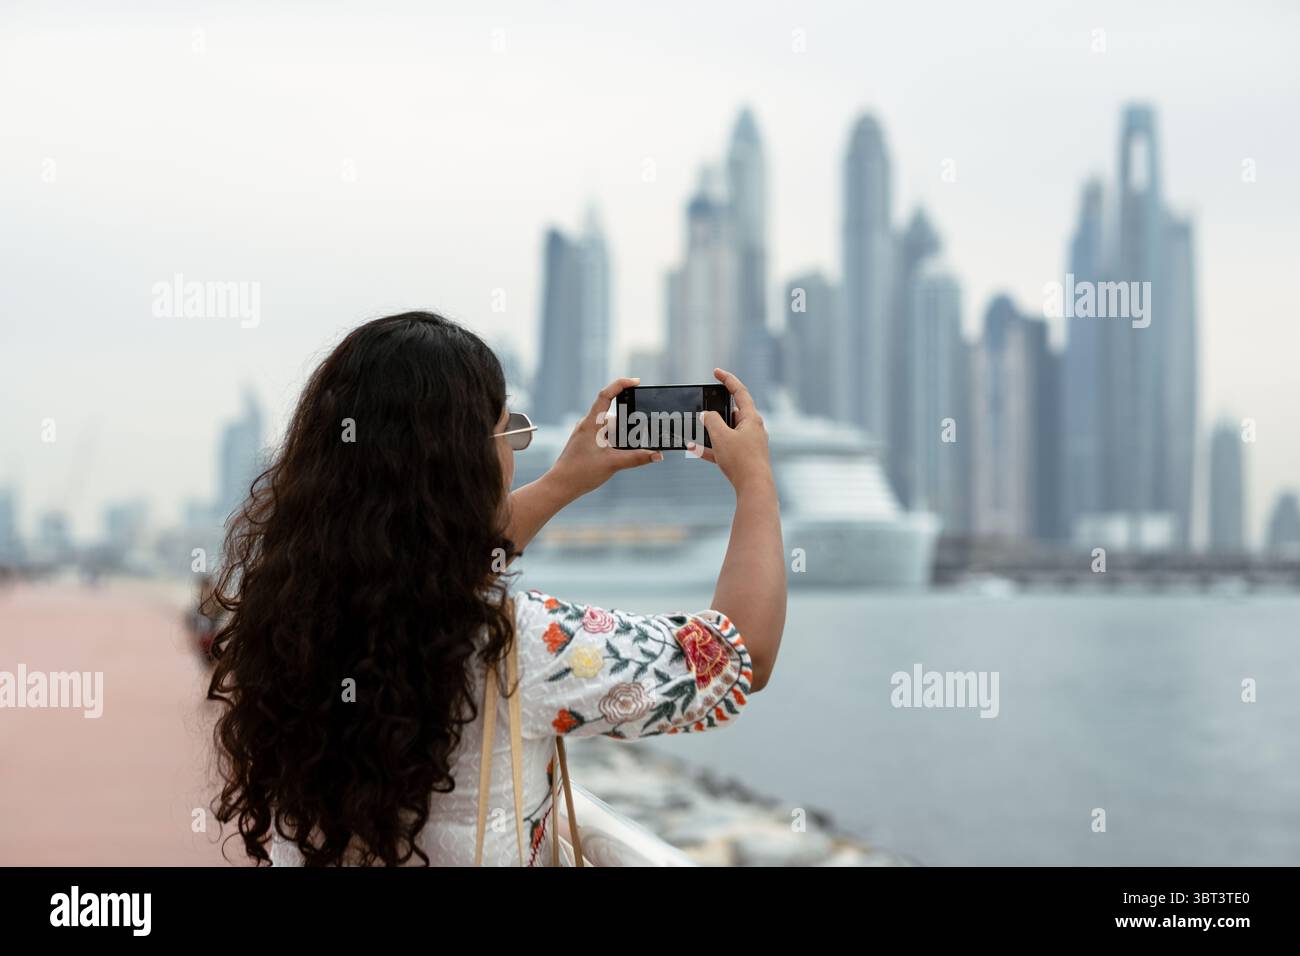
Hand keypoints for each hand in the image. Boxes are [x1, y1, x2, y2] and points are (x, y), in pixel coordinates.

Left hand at [546, 376, 662, 500]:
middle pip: (613, 415)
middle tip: (639, 435)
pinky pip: (605, 436)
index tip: (637, 382)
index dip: (621, 384)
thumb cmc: (580, 473)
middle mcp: (588, 425)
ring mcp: (587, 433)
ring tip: (627, 450)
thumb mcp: (613, 464)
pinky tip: (619, 455)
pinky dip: (615, 442)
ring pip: (610, 428)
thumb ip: (637, 458)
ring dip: (622, 436)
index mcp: (591, 423)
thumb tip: (658, 455)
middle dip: (628, 424)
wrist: (560, 486)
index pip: (606, 395)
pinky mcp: (587, 443)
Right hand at [687, 368, 772, 493]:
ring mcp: (749, 443)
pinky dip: (711, 448)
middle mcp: (752, 429)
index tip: (716, 372)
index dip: (727, 380)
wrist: (754, 488)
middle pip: (733, 412)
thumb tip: (707, 415)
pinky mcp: (744, 458)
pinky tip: (694, 450)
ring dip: (711, 431)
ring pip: (727, 431)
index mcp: (751, 418)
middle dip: (716, 410)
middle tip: (703, 407)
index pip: (740, 392)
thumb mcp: (721, 436)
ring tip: (695, 431)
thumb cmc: (741, 460)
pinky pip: (725, 448)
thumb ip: (711, 421)